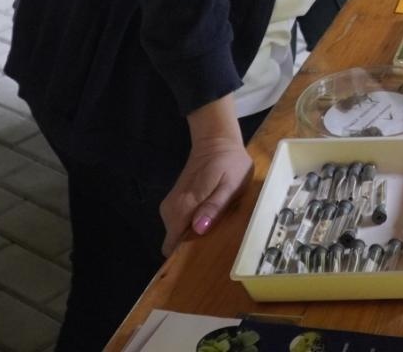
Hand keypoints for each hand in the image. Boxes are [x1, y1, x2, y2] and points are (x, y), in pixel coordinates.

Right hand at [160, 97, 251, 256]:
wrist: (217, 141)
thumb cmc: (229, 163)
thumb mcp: (231, 185)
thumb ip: (214, 206)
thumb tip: (198, 229)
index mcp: (184, 206)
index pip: (172, 244)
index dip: (185, 256)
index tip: (202, 261)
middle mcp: (171, 209)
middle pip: (175, 242)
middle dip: (192, 248)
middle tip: (216, 246)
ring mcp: (171, 205)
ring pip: (177, 234)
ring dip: (194, 238)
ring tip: (216, 235)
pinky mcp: (175, 202)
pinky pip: (179, 224)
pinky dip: (192, 228)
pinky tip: (210, 224)